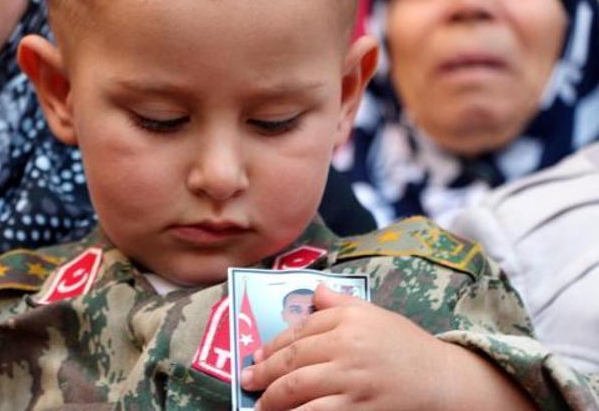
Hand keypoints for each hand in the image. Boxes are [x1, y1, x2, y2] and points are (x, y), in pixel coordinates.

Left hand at [240, 284, 534, 409]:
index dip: (273, 345)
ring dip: (272, 399)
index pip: (299, 329)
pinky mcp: (357, 408)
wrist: (443, 381)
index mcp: (349, 319)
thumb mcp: (375, 315)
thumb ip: (339, 303)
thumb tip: (313, 291)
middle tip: (247, 382)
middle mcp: (346, 346)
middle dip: (263, 373)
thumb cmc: (407, 347)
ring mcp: (350, 379)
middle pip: (292, 359)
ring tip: (260, 405)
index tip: (257, 357)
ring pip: (297, 388)